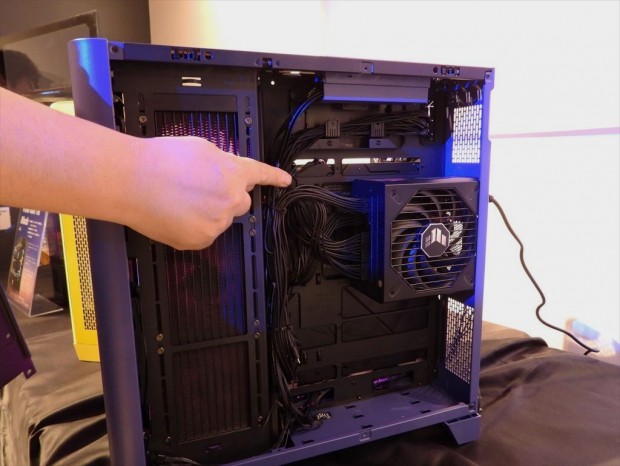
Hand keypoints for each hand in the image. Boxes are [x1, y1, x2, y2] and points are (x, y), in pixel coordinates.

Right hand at [124, 136, 290, 249]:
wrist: (132, 181)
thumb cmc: (160, 160)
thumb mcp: (200, 148)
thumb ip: (222, 162)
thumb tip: (225, 171)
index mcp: (234, 173)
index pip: (260, 175)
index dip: (274, 178)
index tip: (286, 181)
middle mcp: (231, 200)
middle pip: (241, 203)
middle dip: (227, 197)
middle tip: (200, 190)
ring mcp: (217, 223)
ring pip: (219, 219)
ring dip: (207, 212)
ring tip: (178, 200)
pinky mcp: (201, 240)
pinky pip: (204, 234)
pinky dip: (193, 227)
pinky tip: (174, 215)